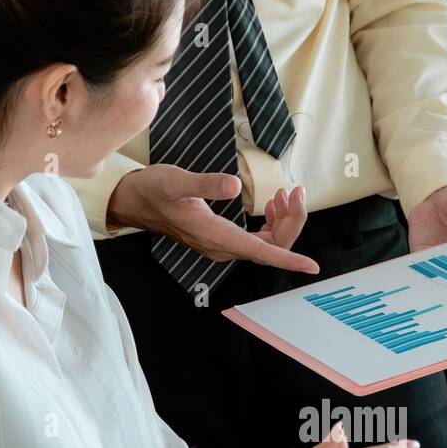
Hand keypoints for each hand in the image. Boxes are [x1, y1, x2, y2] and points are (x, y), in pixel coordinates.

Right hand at [107, 165, 318, 273]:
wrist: (135, 201)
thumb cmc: (154, 191)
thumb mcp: (177, 181)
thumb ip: (206, 184)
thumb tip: (235, 186)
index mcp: (218, 237)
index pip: (262, 253)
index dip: (289, 259)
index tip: (311, 266)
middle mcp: (224, 247)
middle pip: (272, 245)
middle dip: (291, 221)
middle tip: (296, 191)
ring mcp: (224, 244)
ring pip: (267, 242)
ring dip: (282, 220)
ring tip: (285, 193)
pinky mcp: (223, 237)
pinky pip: (257, 238)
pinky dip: (270, 221)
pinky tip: (269, 204)